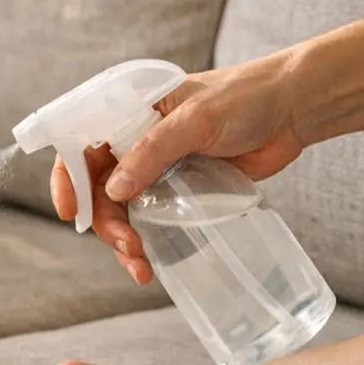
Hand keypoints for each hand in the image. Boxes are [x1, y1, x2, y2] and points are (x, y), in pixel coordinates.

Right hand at [51, 48, 306, 282]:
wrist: (294, 109)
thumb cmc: (245, 98)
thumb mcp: (196, 120)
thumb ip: (152, 151)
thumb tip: (113, 192)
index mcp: (128, 111)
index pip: (80, 144)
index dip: (69, 179)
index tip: (70, 211)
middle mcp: (134, 140)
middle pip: (98, 187)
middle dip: (105, 222)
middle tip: (127, 247)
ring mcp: (155, 167)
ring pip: (121, 210)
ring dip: (122, 239)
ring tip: (140, 266)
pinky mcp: (177, 189)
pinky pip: (149, 219)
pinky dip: (145, 242)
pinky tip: (150, 262)